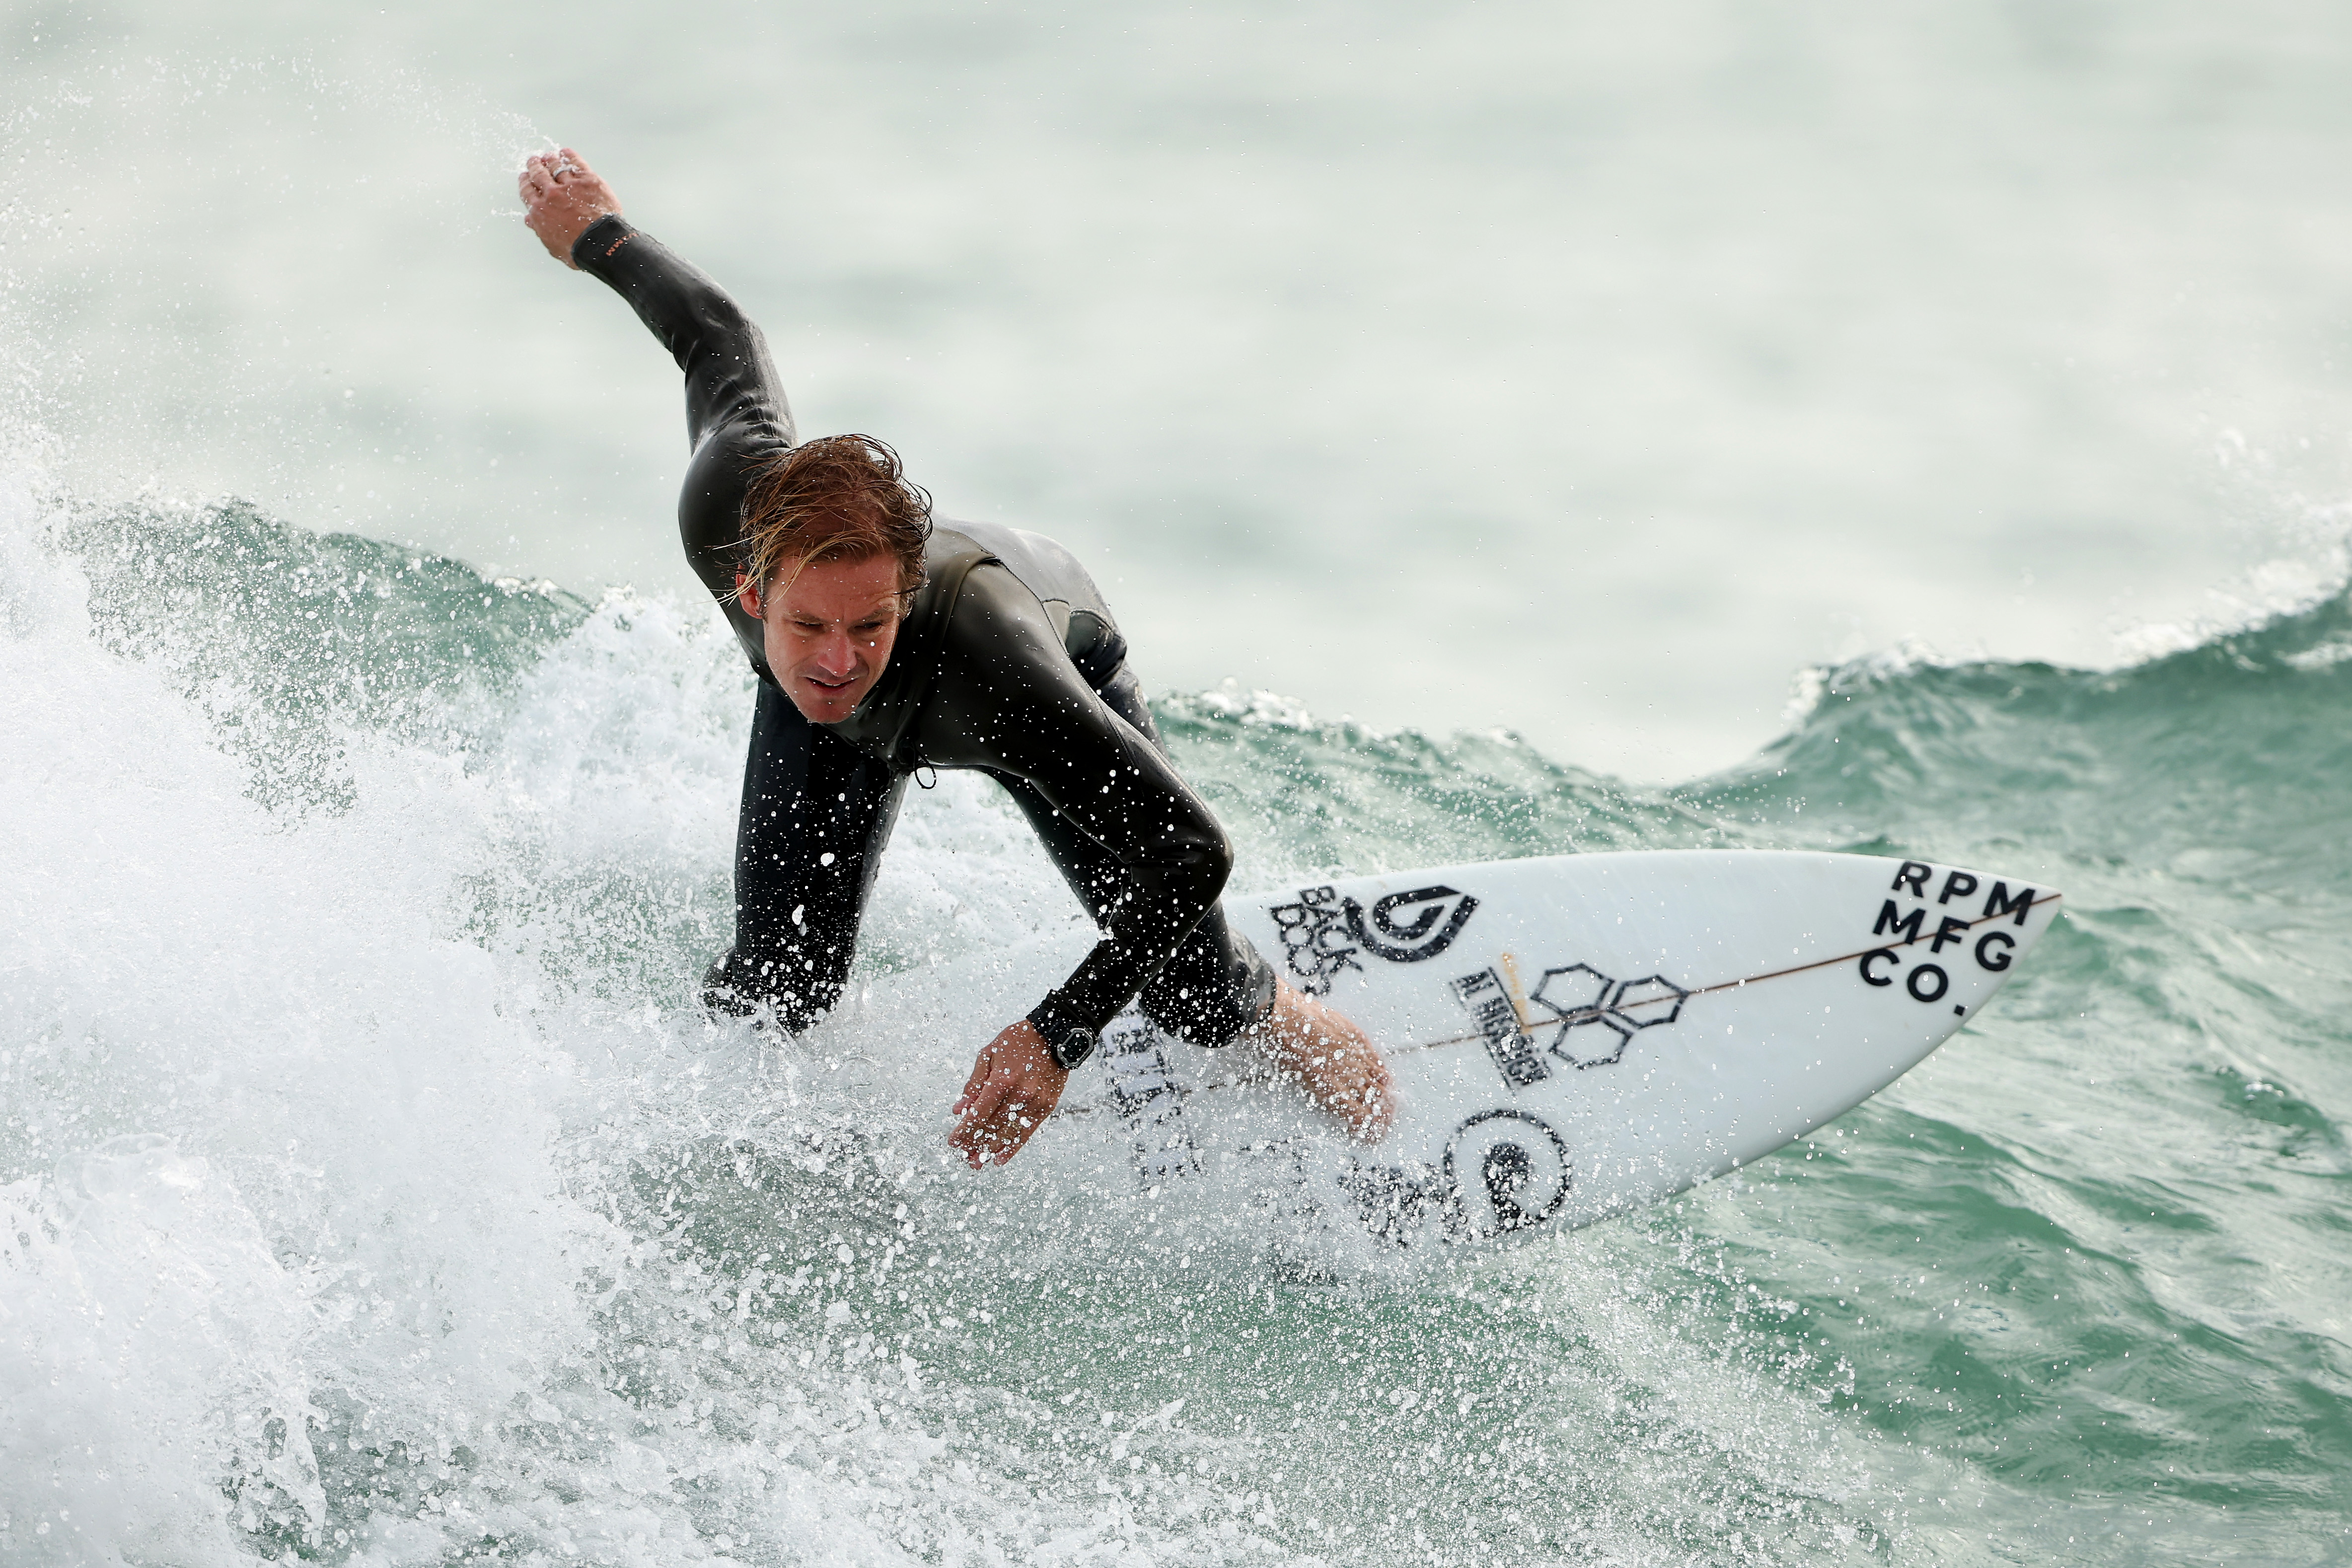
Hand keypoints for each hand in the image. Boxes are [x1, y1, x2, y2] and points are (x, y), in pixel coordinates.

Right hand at [518, 147, 621, 269]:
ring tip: (548, 156)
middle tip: (533, 160)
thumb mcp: (551, 244)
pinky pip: (576, 163)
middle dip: (534, 165)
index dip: (525, 181)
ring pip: (555, 166)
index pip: (527, 190)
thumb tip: (529, 219)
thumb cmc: (577, 249)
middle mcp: (551, 194)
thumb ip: (539, 228)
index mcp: (539, 210)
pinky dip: (569, 156)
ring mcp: (570, 185)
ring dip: (549, 159)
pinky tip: (565, 152)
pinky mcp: (588, 180)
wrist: (601, 244)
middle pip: (538, 174)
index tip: (524, 176)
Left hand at [948, 1019, 1069, 1168]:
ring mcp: (1035, 1102)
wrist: (1053, 1034)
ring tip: (977, 1162)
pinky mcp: (1046, 1106)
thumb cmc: (1016, 1042)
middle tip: (964, 1157)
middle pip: (992, 1126)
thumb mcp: (988, 1054)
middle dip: (975, 1143)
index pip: (979, 1113)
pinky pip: (1027, 1132)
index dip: (965, 1130)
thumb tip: (958, 1110)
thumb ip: (973, 1084)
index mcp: (1002, 1080)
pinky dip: (1013, 1148)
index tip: (953, 1142)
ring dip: (991, 1150)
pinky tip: (999, 1159)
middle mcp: (1019, 1094)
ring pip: (1008, 1133)